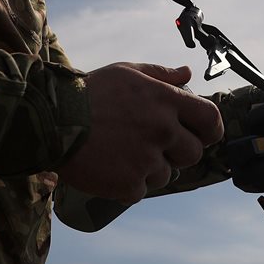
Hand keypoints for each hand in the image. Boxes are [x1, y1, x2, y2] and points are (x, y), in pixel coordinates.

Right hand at [57, 62, 223, 203]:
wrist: (52, 121)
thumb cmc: (89, 93)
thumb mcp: (127, 73)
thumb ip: (161, 74)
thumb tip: (188, 74)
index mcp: (165, 100)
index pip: (210, 119)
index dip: (210, 130)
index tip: (202, 135)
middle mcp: (161, 130)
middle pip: (193, 153)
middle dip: (178, 152)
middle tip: (151, 145)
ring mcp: (146, 159)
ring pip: (166, 175)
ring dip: (150, 169)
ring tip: (122, 154)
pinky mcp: (129, 184)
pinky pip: (141, 190)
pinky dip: (127, 184)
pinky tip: (109, 167)